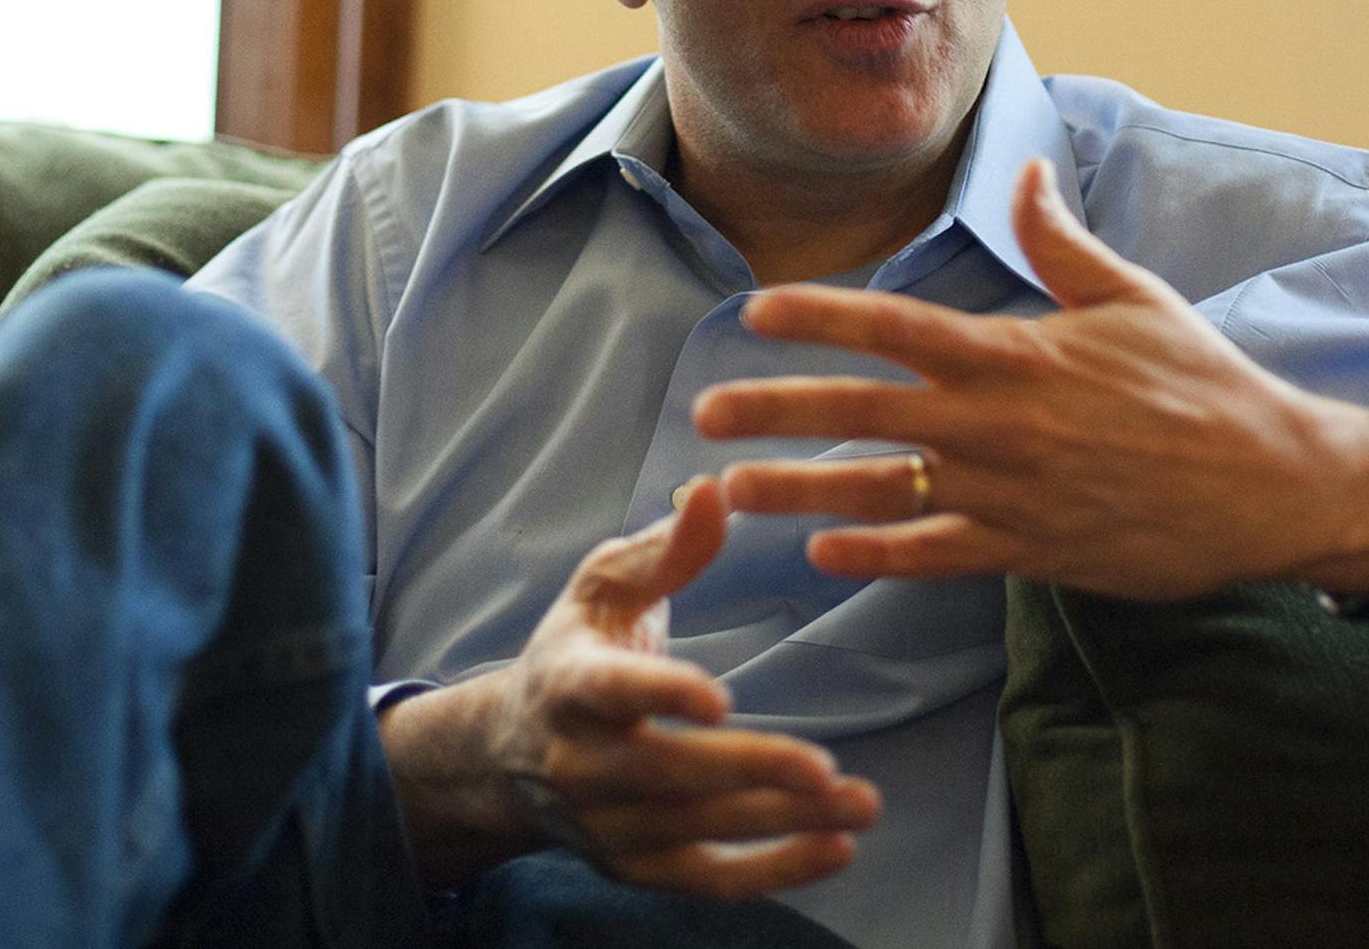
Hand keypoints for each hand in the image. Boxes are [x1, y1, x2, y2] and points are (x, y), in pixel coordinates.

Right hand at [377, 477, 879, 895]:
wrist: (509, 753)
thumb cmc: (577, 649)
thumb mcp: (606, 586)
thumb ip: (666, 546)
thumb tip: (715, 490)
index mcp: (569, 683)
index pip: (610, 691)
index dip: (661, 694)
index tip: (718, 698)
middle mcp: (582, 764)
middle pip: (665, 774)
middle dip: (746, 773)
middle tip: (823, 768)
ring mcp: (609, 825)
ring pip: (697, 831)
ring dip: (781, 823)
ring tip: (859, 803)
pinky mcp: (639, 866)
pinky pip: (709, 879)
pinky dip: (775, 870)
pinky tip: (839, 848)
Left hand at [697, 158, 1368, 619]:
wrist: (1271, 483)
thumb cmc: (1202, 382)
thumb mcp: (1132, 297)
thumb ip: (1059, 242)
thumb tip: (1024, 173)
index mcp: (1017, 351)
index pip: (896, 326)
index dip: (819, 317)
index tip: (753, 313)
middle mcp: (999, 421)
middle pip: (864, 411)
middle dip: (777, 410)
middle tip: (705, 414)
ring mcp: (1009, 491)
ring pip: (883, 489)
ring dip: (799, 490)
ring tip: (730, 491)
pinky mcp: (1030, 549)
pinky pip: (936, 554)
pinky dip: (878, 554)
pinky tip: (823, 552)